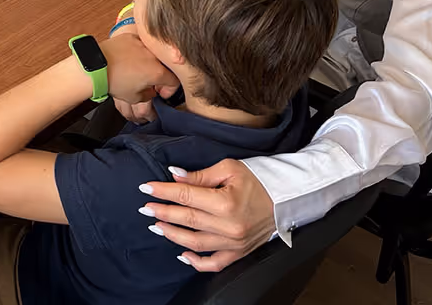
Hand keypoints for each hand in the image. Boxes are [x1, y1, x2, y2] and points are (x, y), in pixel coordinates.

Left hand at [105, 21, 168, 122]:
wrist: (97, 66)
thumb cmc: (114, 81)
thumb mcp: (134, 98)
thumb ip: (149, 95)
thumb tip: (151, 91)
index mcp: (158, 72)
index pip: (174, 81)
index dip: (169, 90)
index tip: (161, 92)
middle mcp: (154, 56)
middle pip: (165, 66)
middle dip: (160, 76)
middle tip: (150, 81)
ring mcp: (143, 44)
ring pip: (153, 54)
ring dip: (149, 62)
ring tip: (137, 69)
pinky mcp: (132, 37)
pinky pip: (140, 45)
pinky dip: (137, 51)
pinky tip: (129, 58)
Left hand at [139, 159, 275, 270]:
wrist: (286, 198)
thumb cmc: (257, 178)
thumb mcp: (228, 168)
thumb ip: (199, 176)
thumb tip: (174, 175)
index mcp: (225, 202)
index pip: (186, 196)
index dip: (163, 192)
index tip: (146, 188)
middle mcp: (229, 226)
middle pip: (187, 220)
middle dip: (163, 213)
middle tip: (145, 208)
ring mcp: (234, 243)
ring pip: (195, 243)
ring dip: (172, 235)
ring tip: (156, 226)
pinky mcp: (239, 253)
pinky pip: (214, 263)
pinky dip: (196, 262)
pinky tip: (181, 254)